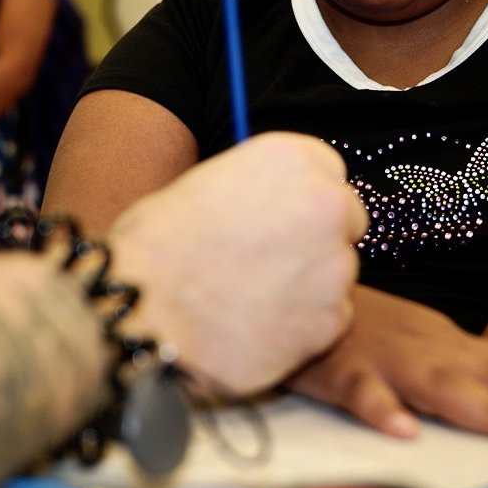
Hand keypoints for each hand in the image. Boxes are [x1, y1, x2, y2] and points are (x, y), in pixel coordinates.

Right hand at [108, 132, 365, 396]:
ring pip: (337, 273)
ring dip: (308, 285)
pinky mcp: (331, 321)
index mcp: (290, 159)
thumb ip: (254, 189)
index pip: (327, 171)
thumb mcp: (204, 185)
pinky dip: (302, 327)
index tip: (282, 217)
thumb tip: (271, 203)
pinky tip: (257, 327)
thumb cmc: (155, 247)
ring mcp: (334, 266)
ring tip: (250, 299)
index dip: (302, 197)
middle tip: (270, 262)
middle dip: (316, 239)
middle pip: (345, 219)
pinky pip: (330, 320)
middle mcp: (325, 204)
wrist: (141, 314)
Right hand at [288, 287, 487, 445]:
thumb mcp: (424, 343)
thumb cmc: (362, 326)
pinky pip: (361, 389)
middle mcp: (430, 347)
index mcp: (451, 344)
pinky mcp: (339, 366)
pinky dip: (382, 408)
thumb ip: (470, 369)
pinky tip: (403, 430)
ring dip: (485, 408)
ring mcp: (386, 356)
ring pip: (440, 383)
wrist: (297, 285)